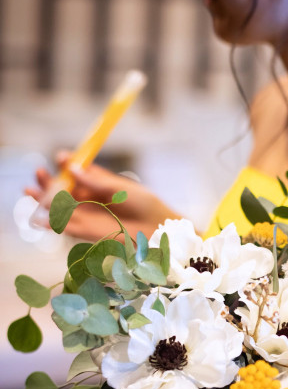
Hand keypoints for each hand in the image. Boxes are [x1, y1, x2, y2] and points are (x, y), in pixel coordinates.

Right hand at [25, 151, 180, 240]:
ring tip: (30, 191)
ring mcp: (87, 214)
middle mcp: (89, 198)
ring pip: (60, 207)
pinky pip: (66, 226)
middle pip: (63, 189)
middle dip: (49, 182)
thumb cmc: (143, 204)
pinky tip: (40, 218)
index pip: (76, 171)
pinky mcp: (88, 232)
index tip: (61, 157)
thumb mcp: (119, 188)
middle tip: (39, 173)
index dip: (66, 164)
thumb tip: (72, 168)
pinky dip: (52, 223)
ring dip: (44, 200)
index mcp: (97, 183)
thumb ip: (95, 181)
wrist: (156, 228)